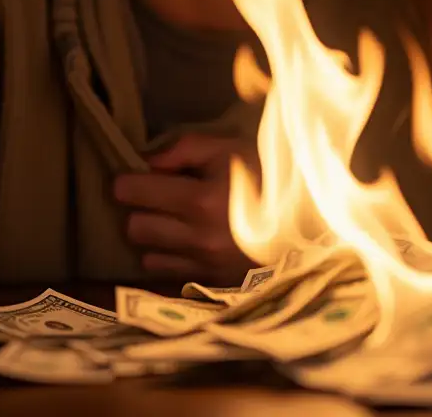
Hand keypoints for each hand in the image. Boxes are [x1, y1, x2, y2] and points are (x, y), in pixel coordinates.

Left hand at [114, 133, 253, 282]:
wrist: (305, 218)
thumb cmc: (265, 175)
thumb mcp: (229, 148)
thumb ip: (184, 148)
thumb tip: (146, 162)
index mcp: (201, 200)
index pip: (137, 193)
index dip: (126, 182)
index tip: (128, 178)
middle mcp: (198, 238)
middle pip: (135, 227)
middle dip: (138, 210)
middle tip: (153, 197)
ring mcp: (204, 265)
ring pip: (147, 254)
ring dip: (152, 237)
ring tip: (170, 220)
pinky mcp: (211, 283)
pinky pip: (167, 274)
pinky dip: (167, 258)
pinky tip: (183, 242)